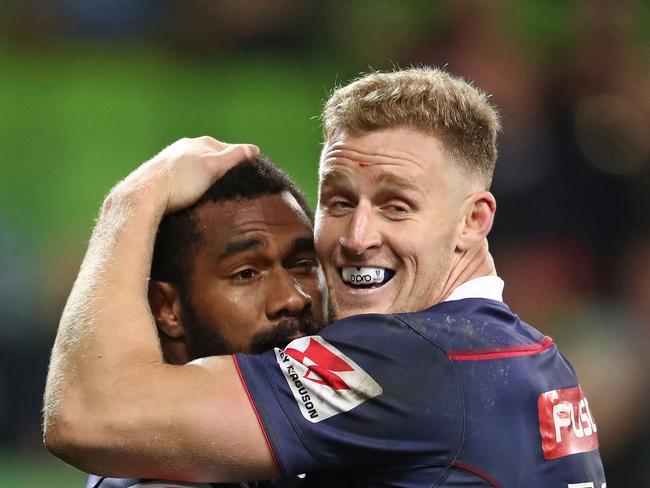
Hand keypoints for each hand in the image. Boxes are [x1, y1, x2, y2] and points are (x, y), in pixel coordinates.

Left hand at [111, 136, 259, 213]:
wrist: (143, 196)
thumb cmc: (180, 182)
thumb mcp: (212, 167)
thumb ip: (234, 156)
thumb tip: (254, 149)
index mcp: (199, 143)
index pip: (229, 150)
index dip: (240, 164)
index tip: (247, 180)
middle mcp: (184, 147)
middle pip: (212, 158)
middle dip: (222, 170)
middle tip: (230, 189)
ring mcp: (171, 159)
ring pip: (196, 167)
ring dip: (205, 178)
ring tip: (210, 194)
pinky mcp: (160, 173)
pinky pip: (183, 177)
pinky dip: (190, 184)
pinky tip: (189, 196)